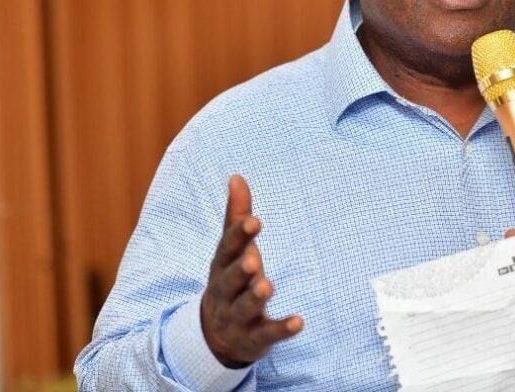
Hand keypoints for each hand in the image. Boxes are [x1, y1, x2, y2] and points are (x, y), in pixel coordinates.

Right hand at [201, 175, 302, 367]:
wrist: (216, 335)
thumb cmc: (230, 280)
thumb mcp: (230, 250)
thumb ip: (236, 215)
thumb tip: (237, 176)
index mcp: (221, 267)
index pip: (227, 249)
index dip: (239, 236)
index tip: (254, 220)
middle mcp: (225, 292)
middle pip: (230, 280)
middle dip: (240, 270)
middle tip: (254, 258)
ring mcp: (238, 317)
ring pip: (244, 308)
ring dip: (255, 297)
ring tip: (267, 285)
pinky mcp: (255, 338)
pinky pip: (267, 334)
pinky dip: (282, 329)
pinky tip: (299, 322)